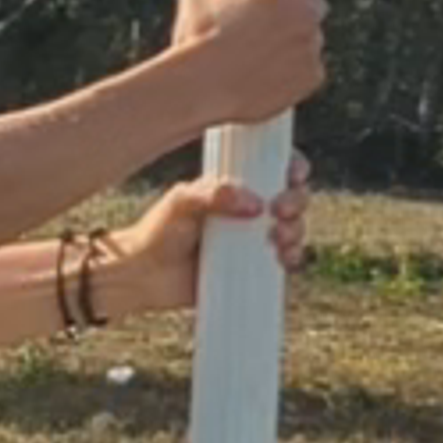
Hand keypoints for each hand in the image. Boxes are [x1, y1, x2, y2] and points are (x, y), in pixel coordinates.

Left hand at [119, 165, 310, 311]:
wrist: (145, 276)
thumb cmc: (160, 231)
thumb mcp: (182, 203)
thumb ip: (214, 195)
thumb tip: (256, 204)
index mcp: (234, 186)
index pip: (272, 167)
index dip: (292, 166)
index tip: (293, 172)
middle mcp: (249, 210)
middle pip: (291, 196)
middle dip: (296, 200)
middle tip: (280, 209)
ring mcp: (253, 239)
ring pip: (293, 227)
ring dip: (297, 229)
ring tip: (278, 237)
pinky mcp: (254, 268)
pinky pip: (284, 260)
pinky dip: (292, 257)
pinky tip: (284, 258)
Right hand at [166, 0, 327, 124]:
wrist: (202, 88)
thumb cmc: (199, 40)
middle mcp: (305, 14)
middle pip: (318, 5)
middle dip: (300, 11)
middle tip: (274, 21)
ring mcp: (311, 47)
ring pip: (312, 39)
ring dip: (296, 43)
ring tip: (262, 55)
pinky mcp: (312, 77)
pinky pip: (310, 71)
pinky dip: (295, 73)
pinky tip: (268, 76)